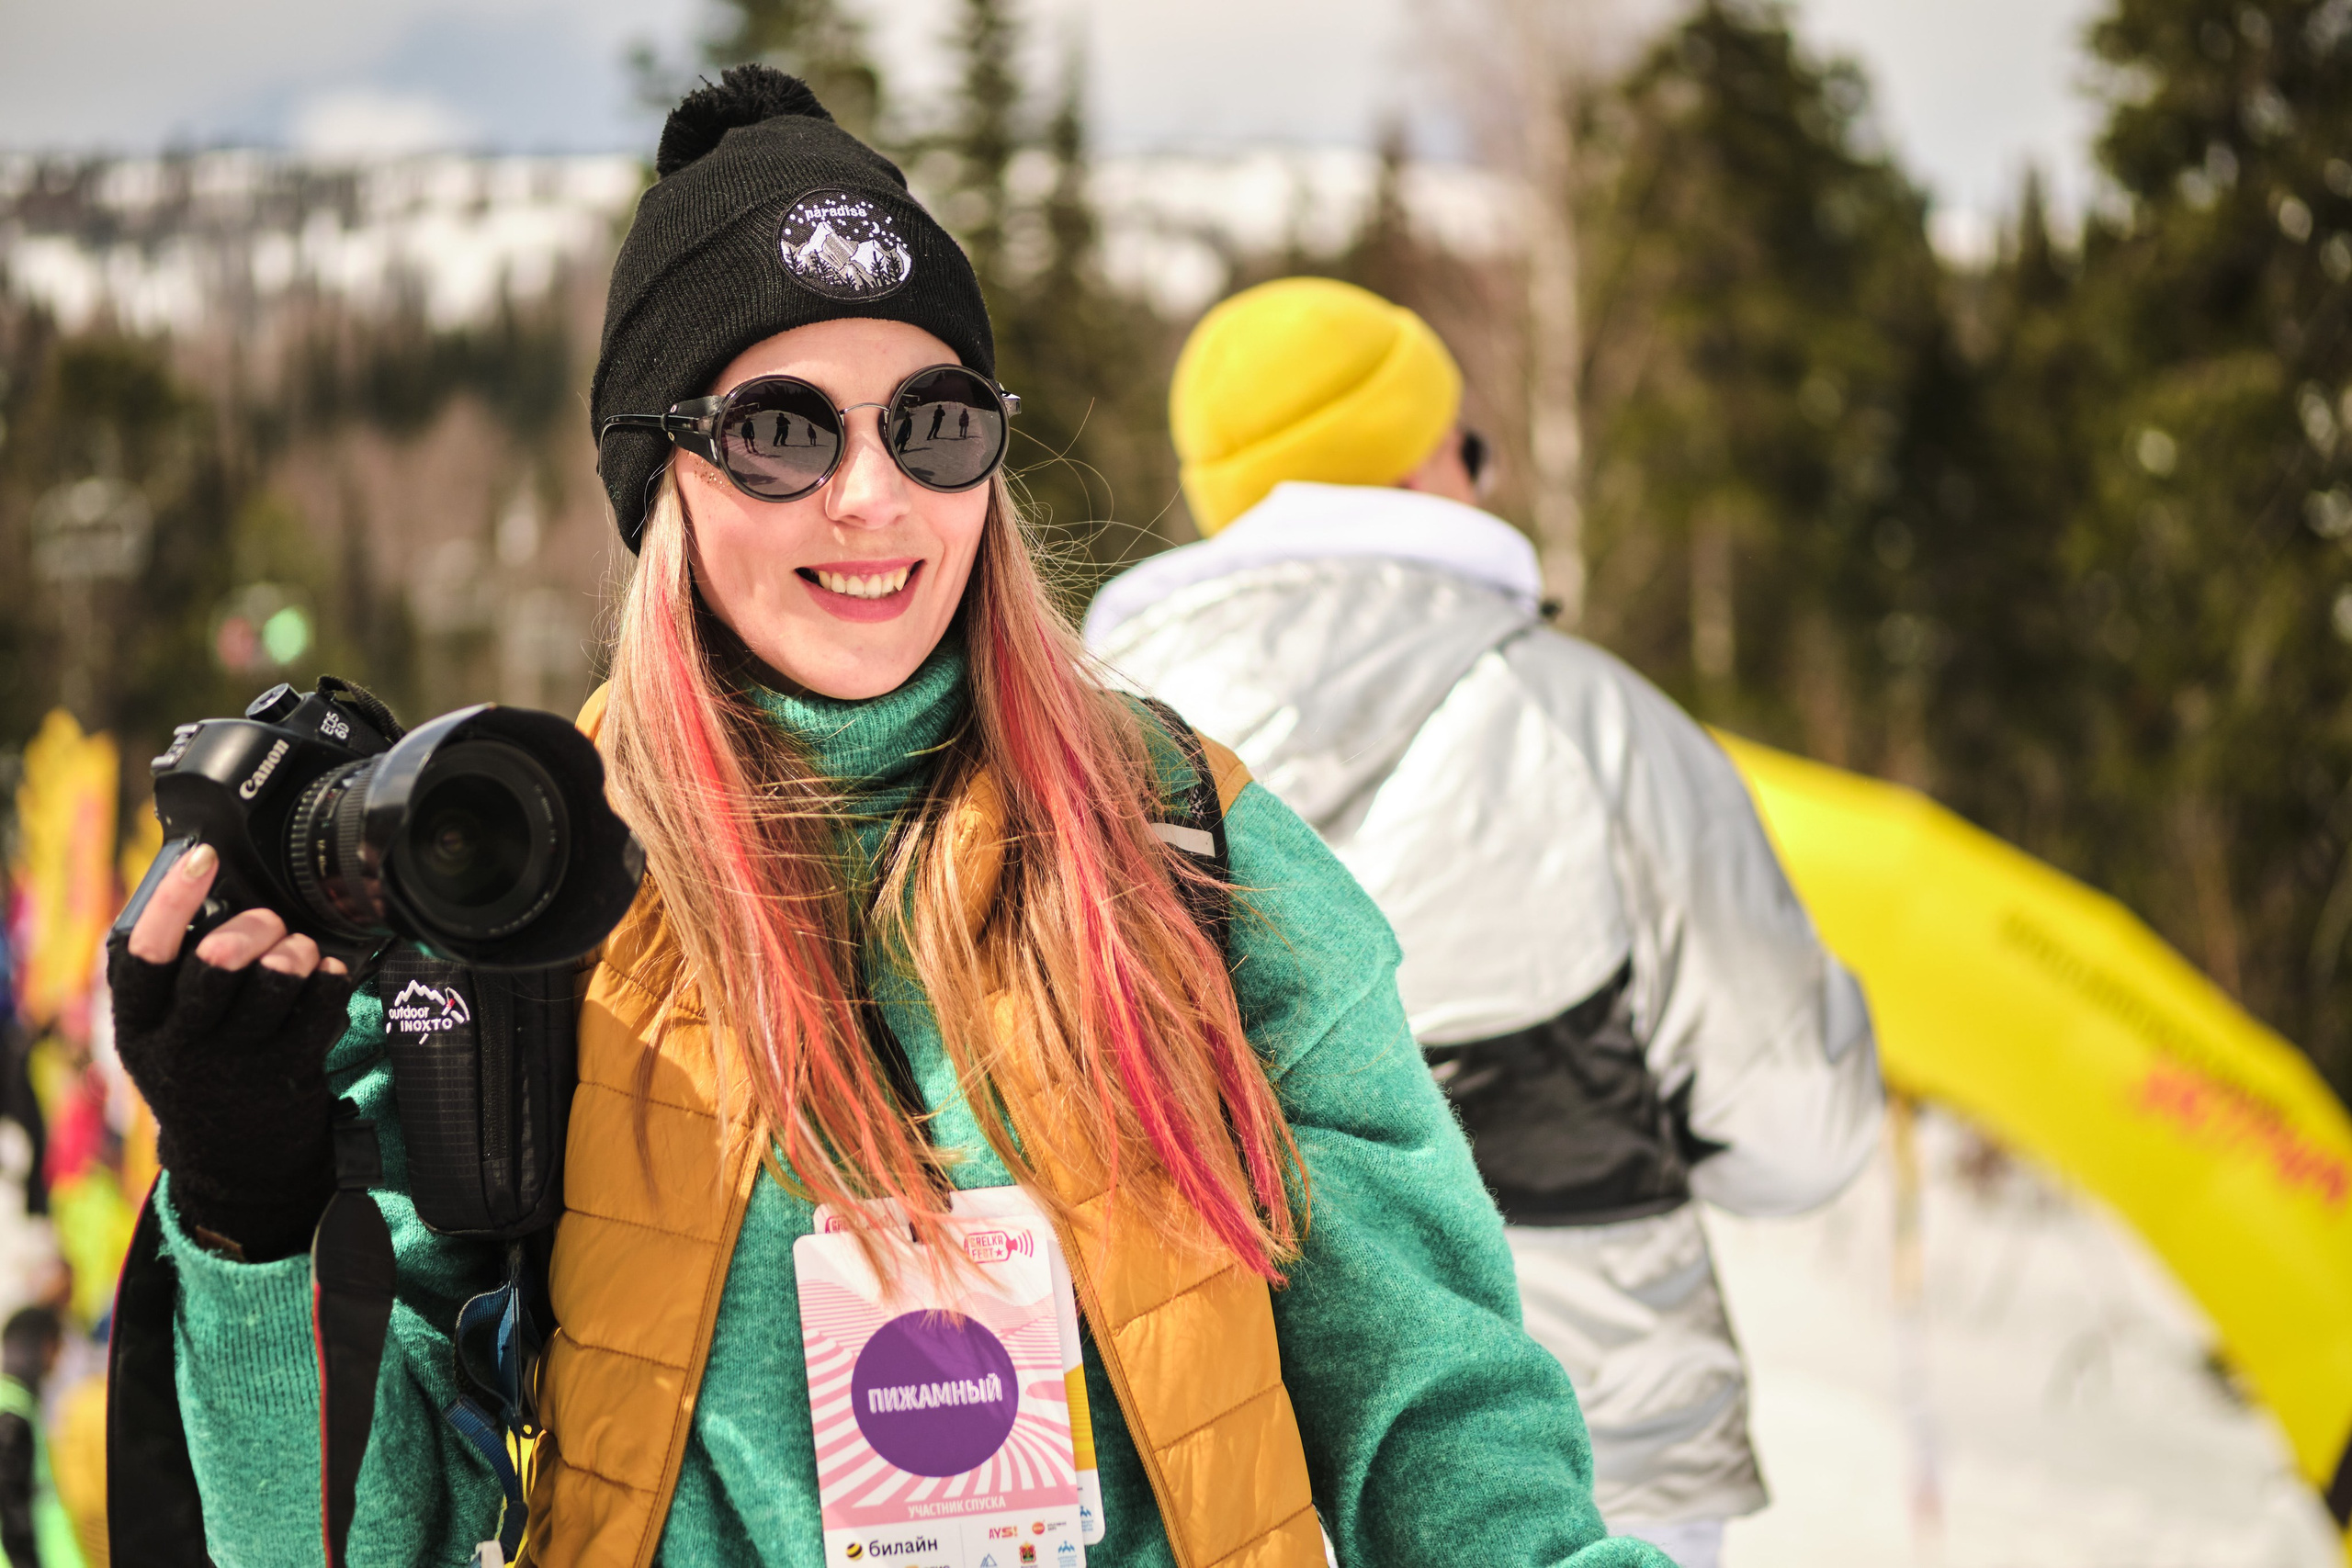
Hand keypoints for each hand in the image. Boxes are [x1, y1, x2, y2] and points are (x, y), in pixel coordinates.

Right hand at [111, 842, 358, 1261]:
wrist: (234, 1163)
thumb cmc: (199, 1072)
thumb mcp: (161, 1036)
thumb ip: (172, 979)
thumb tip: (211, 893)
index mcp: (138, 1028)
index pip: (141, 955)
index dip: (172, 900)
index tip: (203, 857)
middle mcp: (183, 1046)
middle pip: (217, 961)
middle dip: (253, 925)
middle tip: (269, 922)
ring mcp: (240, 1062)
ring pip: (278, 977)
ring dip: (297, 948)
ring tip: (299, 950)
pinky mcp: (292, 1071)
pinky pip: (325, 1001)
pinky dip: (333, 973)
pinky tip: (328, 972)